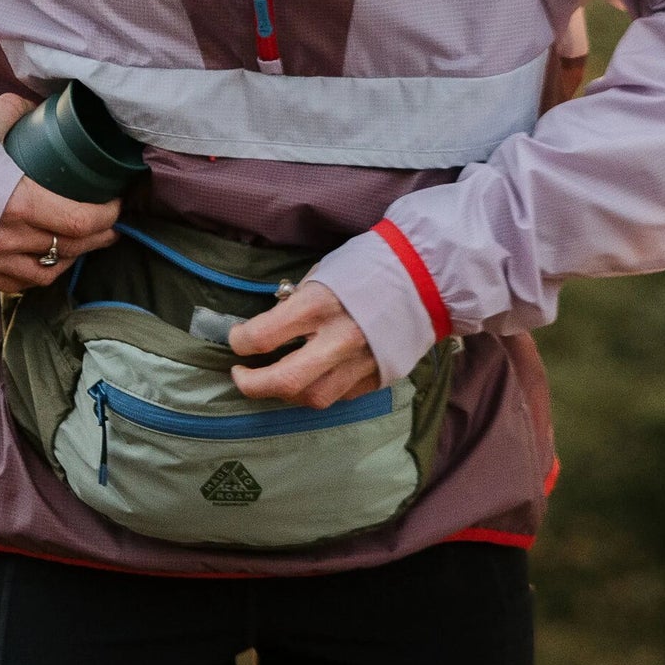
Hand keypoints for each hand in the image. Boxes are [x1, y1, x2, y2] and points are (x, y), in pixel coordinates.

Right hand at [0, 92, 119, 292]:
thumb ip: (15, 111)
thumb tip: (34, 106)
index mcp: (22, 204)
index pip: (82, 221)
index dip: (108, 216)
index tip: (116, 205)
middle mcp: (12, 239)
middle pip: (71, 248)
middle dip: (99, 239)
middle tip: (110, 227)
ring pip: (47, 274)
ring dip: (69, 260)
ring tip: (79, 246)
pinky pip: (16, 285)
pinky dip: (36, 276)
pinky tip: (43, 264)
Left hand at [227, 281, 380, 407]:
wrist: (426, 279)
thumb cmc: (368, 266)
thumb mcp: (322, 274)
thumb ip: (295, 303)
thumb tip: (272, 325)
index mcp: (319, 306)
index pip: (262, 336)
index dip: (240, 341)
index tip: (238, 338)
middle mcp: (338, 341)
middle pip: (284, 381)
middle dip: (252, 384)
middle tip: (241, 376)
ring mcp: (360, 365)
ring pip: (312, 397)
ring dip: (286, 392)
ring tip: (275, 379)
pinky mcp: (377, 379)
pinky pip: (338, 395)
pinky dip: (317, 389)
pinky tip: (311, 377)